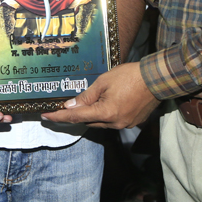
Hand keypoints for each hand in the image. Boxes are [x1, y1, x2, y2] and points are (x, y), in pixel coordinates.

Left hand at [41, 63, 158, 128]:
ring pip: (101, 123)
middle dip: (77, 114)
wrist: (156, 79)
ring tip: (88, 102)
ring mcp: (125, 124)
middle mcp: (114, 123)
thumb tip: (71, 106)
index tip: (46, 115)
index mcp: (105, 113)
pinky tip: (105, 103)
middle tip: (65, 106)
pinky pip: (113, 121)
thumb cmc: (129, 76)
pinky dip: (105, 114)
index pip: (76, 117)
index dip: (59, 116)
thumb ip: (86, 96)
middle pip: (88, 122)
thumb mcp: (103, 82)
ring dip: (92, 115)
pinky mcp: (132, 122)